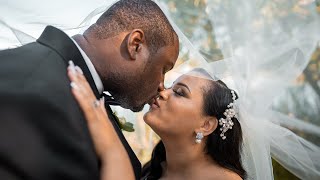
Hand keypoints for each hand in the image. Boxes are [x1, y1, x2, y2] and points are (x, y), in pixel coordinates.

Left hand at [67, 61, 134, 179]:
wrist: (113, 151)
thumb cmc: (107, 140)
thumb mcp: (104, 122)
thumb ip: (102, 110)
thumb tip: (100, 101)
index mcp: (98, 109)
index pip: (89, 91)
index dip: (83, 80)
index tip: (77, 70)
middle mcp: (97, 108)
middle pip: (87, 89)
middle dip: (79, 76)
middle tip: (71, 64)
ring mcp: (96, 113)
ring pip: (86, 94)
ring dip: (78, 81)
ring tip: (71, 70)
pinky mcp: (93, 120)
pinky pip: (85, 106)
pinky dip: (79, 96)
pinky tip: (73, 87)